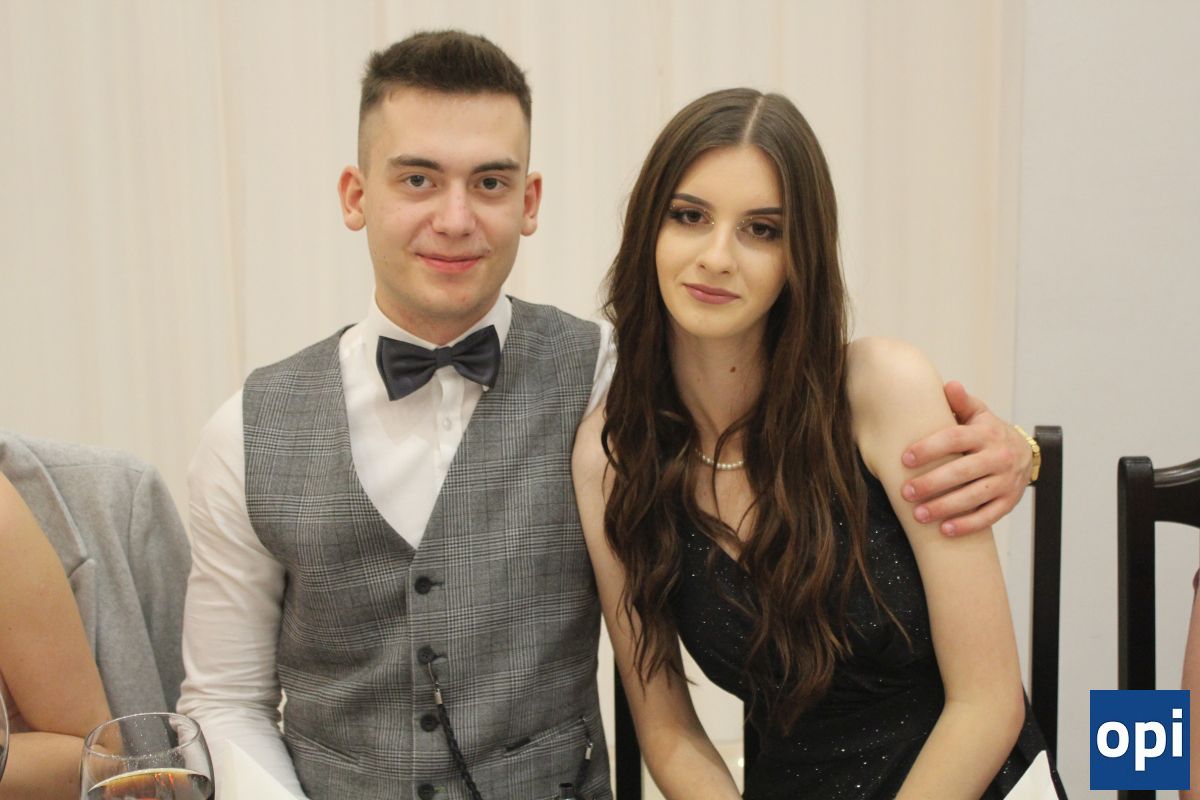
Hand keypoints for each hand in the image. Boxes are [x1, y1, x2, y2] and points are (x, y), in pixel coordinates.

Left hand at [900, 381, 1031, 535]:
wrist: (1026, 453)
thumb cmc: (989, 433)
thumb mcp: (979, 413)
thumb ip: (962, 402)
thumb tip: (949, 386)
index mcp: (986, 433)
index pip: (955, 439)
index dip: (929, 448)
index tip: (905, 459)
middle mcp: (998, 457)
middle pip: (962, 471)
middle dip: (932, 483)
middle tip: (906, 492)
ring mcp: (1006, 481)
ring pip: (974, 496)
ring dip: (945, 507)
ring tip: (918, 515)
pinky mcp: (1010, 501)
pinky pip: (988, 516)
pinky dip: (967, 524)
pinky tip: (944, 530)